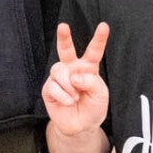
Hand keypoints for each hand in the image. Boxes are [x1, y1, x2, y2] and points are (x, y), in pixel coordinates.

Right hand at [43, 22, 109, 137]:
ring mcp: (59, 78)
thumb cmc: (93, 107)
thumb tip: (74, 76)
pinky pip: (53, 86)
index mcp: (88, 67)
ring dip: (68, 85)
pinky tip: (68, 102)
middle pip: (66, 50)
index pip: (94, 51)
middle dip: (63, 37)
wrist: (80, 126)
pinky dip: (64, 96)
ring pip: (59, 70)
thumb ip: (91, 82)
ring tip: (75, 97)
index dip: (99, 39)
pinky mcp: (49, 89)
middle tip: (63, 26)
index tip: (104, 26)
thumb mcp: (100, 94)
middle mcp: (72, 69)